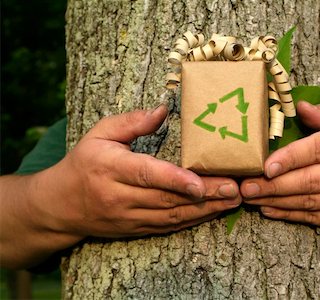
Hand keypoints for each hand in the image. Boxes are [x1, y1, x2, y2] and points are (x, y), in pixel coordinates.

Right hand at [40, 105, 240, 237]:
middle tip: (235, 189)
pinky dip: (192, 220)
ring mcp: (128, 217)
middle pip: (167, 198)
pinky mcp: (135, 229)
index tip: (201, 183)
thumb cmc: (83, 163)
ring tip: (233, 200)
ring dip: (205, 210)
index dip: (174, 180)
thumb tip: (162, 109)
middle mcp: (119, 196)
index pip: (146, 174)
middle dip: (205, 195)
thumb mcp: (99, 134)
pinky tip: (214, 211)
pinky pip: (168, 227)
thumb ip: (131, 122)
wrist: (60, 206)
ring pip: (172, 217)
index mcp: (109, 167)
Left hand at [241, 102, 319, 241]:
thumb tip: (297, 106)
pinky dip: (291, 216)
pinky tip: (270, 210)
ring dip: (277, 201)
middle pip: (310, 180)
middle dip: (274, 185)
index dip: (291, 158)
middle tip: (246, 186)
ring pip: (310, 202)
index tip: (265, 165)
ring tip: (250, 198)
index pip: (319, 149)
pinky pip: (317, 219)